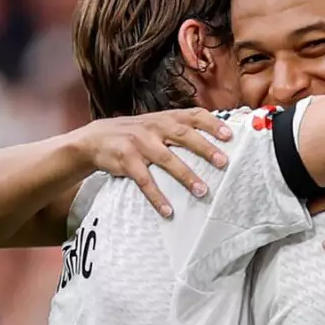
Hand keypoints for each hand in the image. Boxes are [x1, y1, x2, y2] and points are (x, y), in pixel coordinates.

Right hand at [71, 108, 232, 217]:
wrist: (95, 139)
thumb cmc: (137, 133)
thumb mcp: (157, 123)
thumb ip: (181, 128)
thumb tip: (216, 140)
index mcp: (167, 117)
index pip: (194, 115)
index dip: (212, 123)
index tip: (229, 135)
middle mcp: (155, 127)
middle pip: (184, 135)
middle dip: (205, 148)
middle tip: (224, 162)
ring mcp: (140, 143)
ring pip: (166, 159)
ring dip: (185, 176)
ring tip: (202, 191)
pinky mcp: (126, 160)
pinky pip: (144, 181)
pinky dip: (156, 196)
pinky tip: (168, 210)